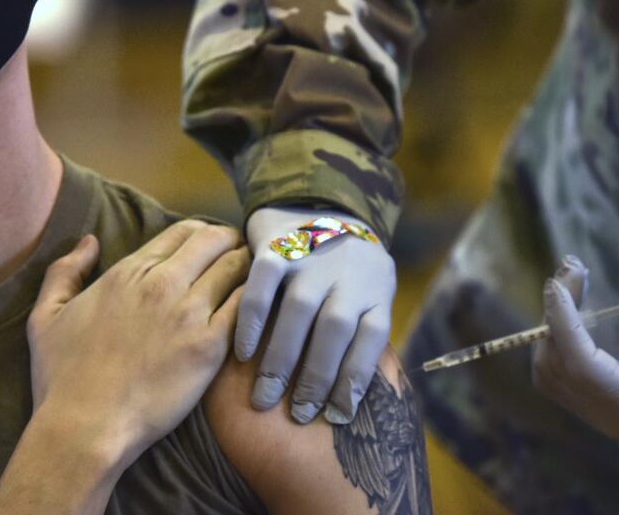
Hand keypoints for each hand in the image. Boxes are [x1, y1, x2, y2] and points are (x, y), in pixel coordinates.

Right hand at [27, 221, 248, 464]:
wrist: (85, 428)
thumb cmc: (61, 378)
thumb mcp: (44, 316)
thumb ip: (65, 272)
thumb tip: (90, 241)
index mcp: (126, 273)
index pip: (181, 232)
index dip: (201, 235)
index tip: (209, 247)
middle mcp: (160, 284)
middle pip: (213, 240)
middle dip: (230, 242)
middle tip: (238, 257)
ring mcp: (187, 313)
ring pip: (235, 267)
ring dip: (247, 268)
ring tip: (254, 282)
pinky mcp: (209, 346)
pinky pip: (245, 307)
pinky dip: (255, 301)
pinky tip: (257, 311)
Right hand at [239, 205, 395, 425]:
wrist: (319, 204)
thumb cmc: (347, 269)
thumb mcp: (370, 291)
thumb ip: (362, 330)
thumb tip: (347, 396)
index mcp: (376, 288)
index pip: (371, 339)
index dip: (355, 379)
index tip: (336, 415)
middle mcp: (347, 272)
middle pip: (334, 329)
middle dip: (315, 378)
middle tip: (296, 414)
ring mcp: (311, 257)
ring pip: (299, 311)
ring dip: (281, 359)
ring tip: (265, 396)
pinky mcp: (278, 246)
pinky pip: (262, 285)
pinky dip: (251, 320)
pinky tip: (242, 352)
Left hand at [532, 256, 618, 450]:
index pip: (583, 365)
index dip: (564, 324)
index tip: (556, 285)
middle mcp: (608, 417)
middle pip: (560, 364)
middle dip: (556, 314)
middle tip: (569, 270)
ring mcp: (596, 416)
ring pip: (549, 372)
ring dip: (551, 326)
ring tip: (568, 287)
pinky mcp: (591, 408)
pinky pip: (556, 378)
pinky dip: (554, 343)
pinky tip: (566, 313)